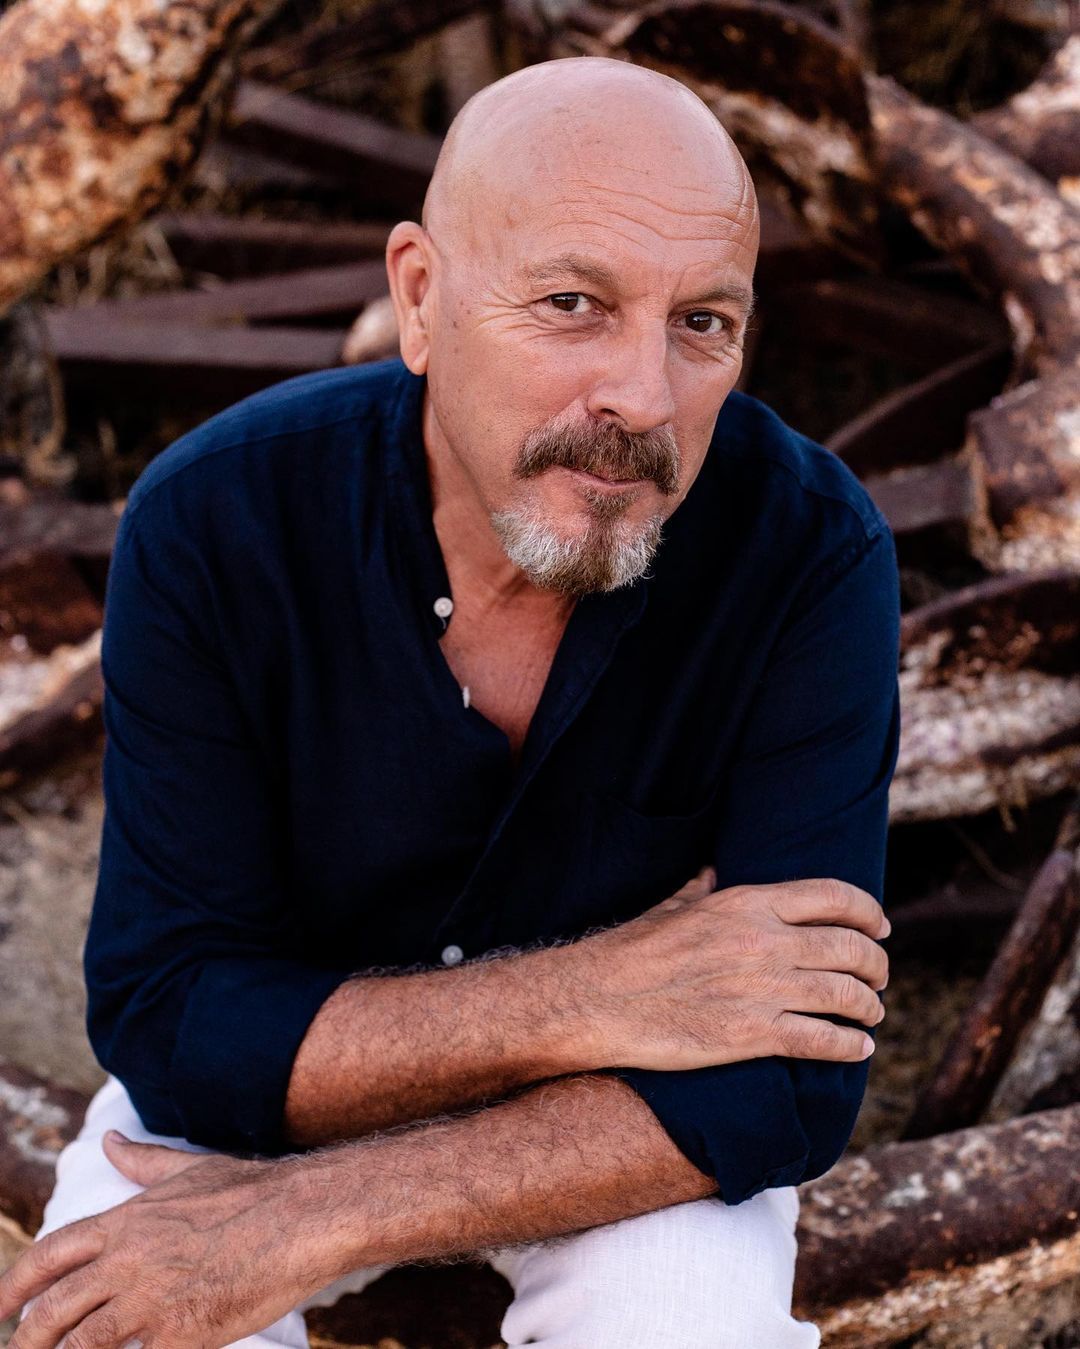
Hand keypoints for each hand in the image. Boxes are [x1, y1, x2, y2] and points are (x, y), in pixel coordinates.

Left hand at [0, 1130, 340, 1348]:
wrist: (304, 1216)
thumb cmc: (253, 1191)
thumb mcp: (189, 1170)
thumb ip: (141, 1162)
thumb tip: (109, 1141)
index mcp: (126, 1220)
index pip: (50, 1254)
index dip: (14, 1284)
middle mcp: (128, 1259)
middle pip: (52, 1311)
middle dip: (26, 1340)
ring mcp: (151, 1300)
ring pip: (80, 1346)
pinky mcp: (181, 1337)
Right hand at [576, 869, 889, 1071]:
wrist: (600, 999)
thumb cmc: (632, 951)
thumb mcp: (673, 906)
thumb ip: (703, 888)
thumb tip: (713, 870)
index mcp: (748, 902)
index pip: (833, 897)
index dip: (868, 912)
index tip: (880, 927)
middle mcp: (764, 941)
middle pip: (850, 948)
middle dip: (876, 965)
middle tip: (880, 977)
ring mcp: (761, 988)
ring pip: (845, 995)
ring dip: (869, 1007)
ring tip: (872, 1014)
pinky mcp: (752, 1035)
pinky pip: (822, 1040)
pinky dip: (848, 1046)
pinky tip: (856, 1049)